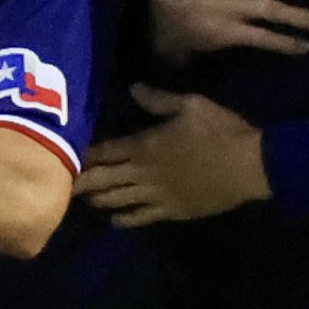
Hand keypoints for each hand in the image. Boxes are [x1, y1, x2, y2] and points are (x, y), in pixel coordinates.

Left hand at [75, 85, 269, 225]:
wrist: (251, 167)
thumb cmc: (222, 130)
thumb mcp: (191, 104)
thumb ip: (158, 99)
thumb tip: (132, 89)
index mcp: (145, 146)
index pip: (103, 153)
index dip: (82, 156)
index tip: (60, 155)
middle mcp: (143, 174)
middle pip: (101, 181)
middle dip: (79, 182)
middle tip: (57, 183)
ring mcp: (156, 197)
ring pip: (115, 202)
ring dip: (97, 200)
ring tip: (82, 198)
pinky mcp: (171, 211)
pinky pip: (139, 218)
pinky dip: (123, 219)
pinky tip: (113, 219)